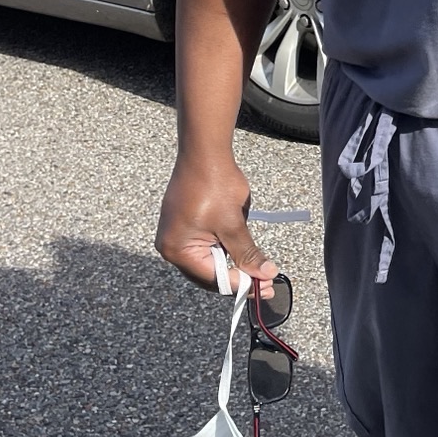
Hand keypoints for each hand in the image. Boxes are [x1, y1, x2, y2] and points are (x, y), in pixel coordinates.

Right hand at [156, 152, 278, 297]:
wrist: (204, 150)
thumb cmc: (215, 184)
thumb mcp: (233, 224)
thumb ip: (247, 253)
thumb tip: (266, 274)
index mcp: (177, 250)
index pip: (213, 278)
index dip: (242, 284)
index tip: (266, 286)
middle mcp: (170, 246)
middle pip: (209, 274)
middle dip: (238, 277)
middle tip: (266, 282)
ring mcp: (175, 234)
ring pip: (208, 260)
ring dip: (232, 264)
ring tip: (258, 268)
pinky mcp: (184, 223)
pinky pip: (205, 245)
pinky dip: (224, 250)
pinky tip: (241, 251)